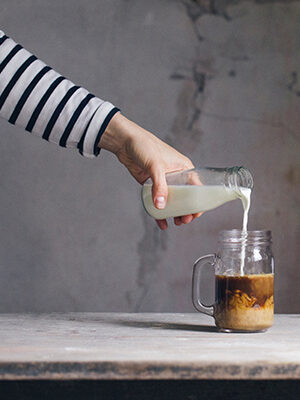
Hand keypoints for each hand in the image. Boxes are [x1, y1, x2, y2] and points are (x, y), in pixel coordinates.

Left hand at [99, 113, 201, 228]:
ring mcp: (164, 181)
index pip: (197, 187)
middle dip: (187, 210)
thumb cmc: (145, 146)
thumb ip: (159, 186)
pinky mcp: (151, 185)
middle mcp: (176, 175)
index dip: (199, 202)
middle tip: (184, 221)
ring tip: (176, 223)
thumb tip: (161, 206)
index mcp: (184, 168)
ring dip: (175, 213)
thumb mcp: (155, 166)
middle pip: (186, 197)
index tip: (196, 214)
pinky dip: (160, 213)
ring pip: (173, 201)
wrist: (125, 142)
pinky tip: (162, 223)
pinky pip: (158, 201)